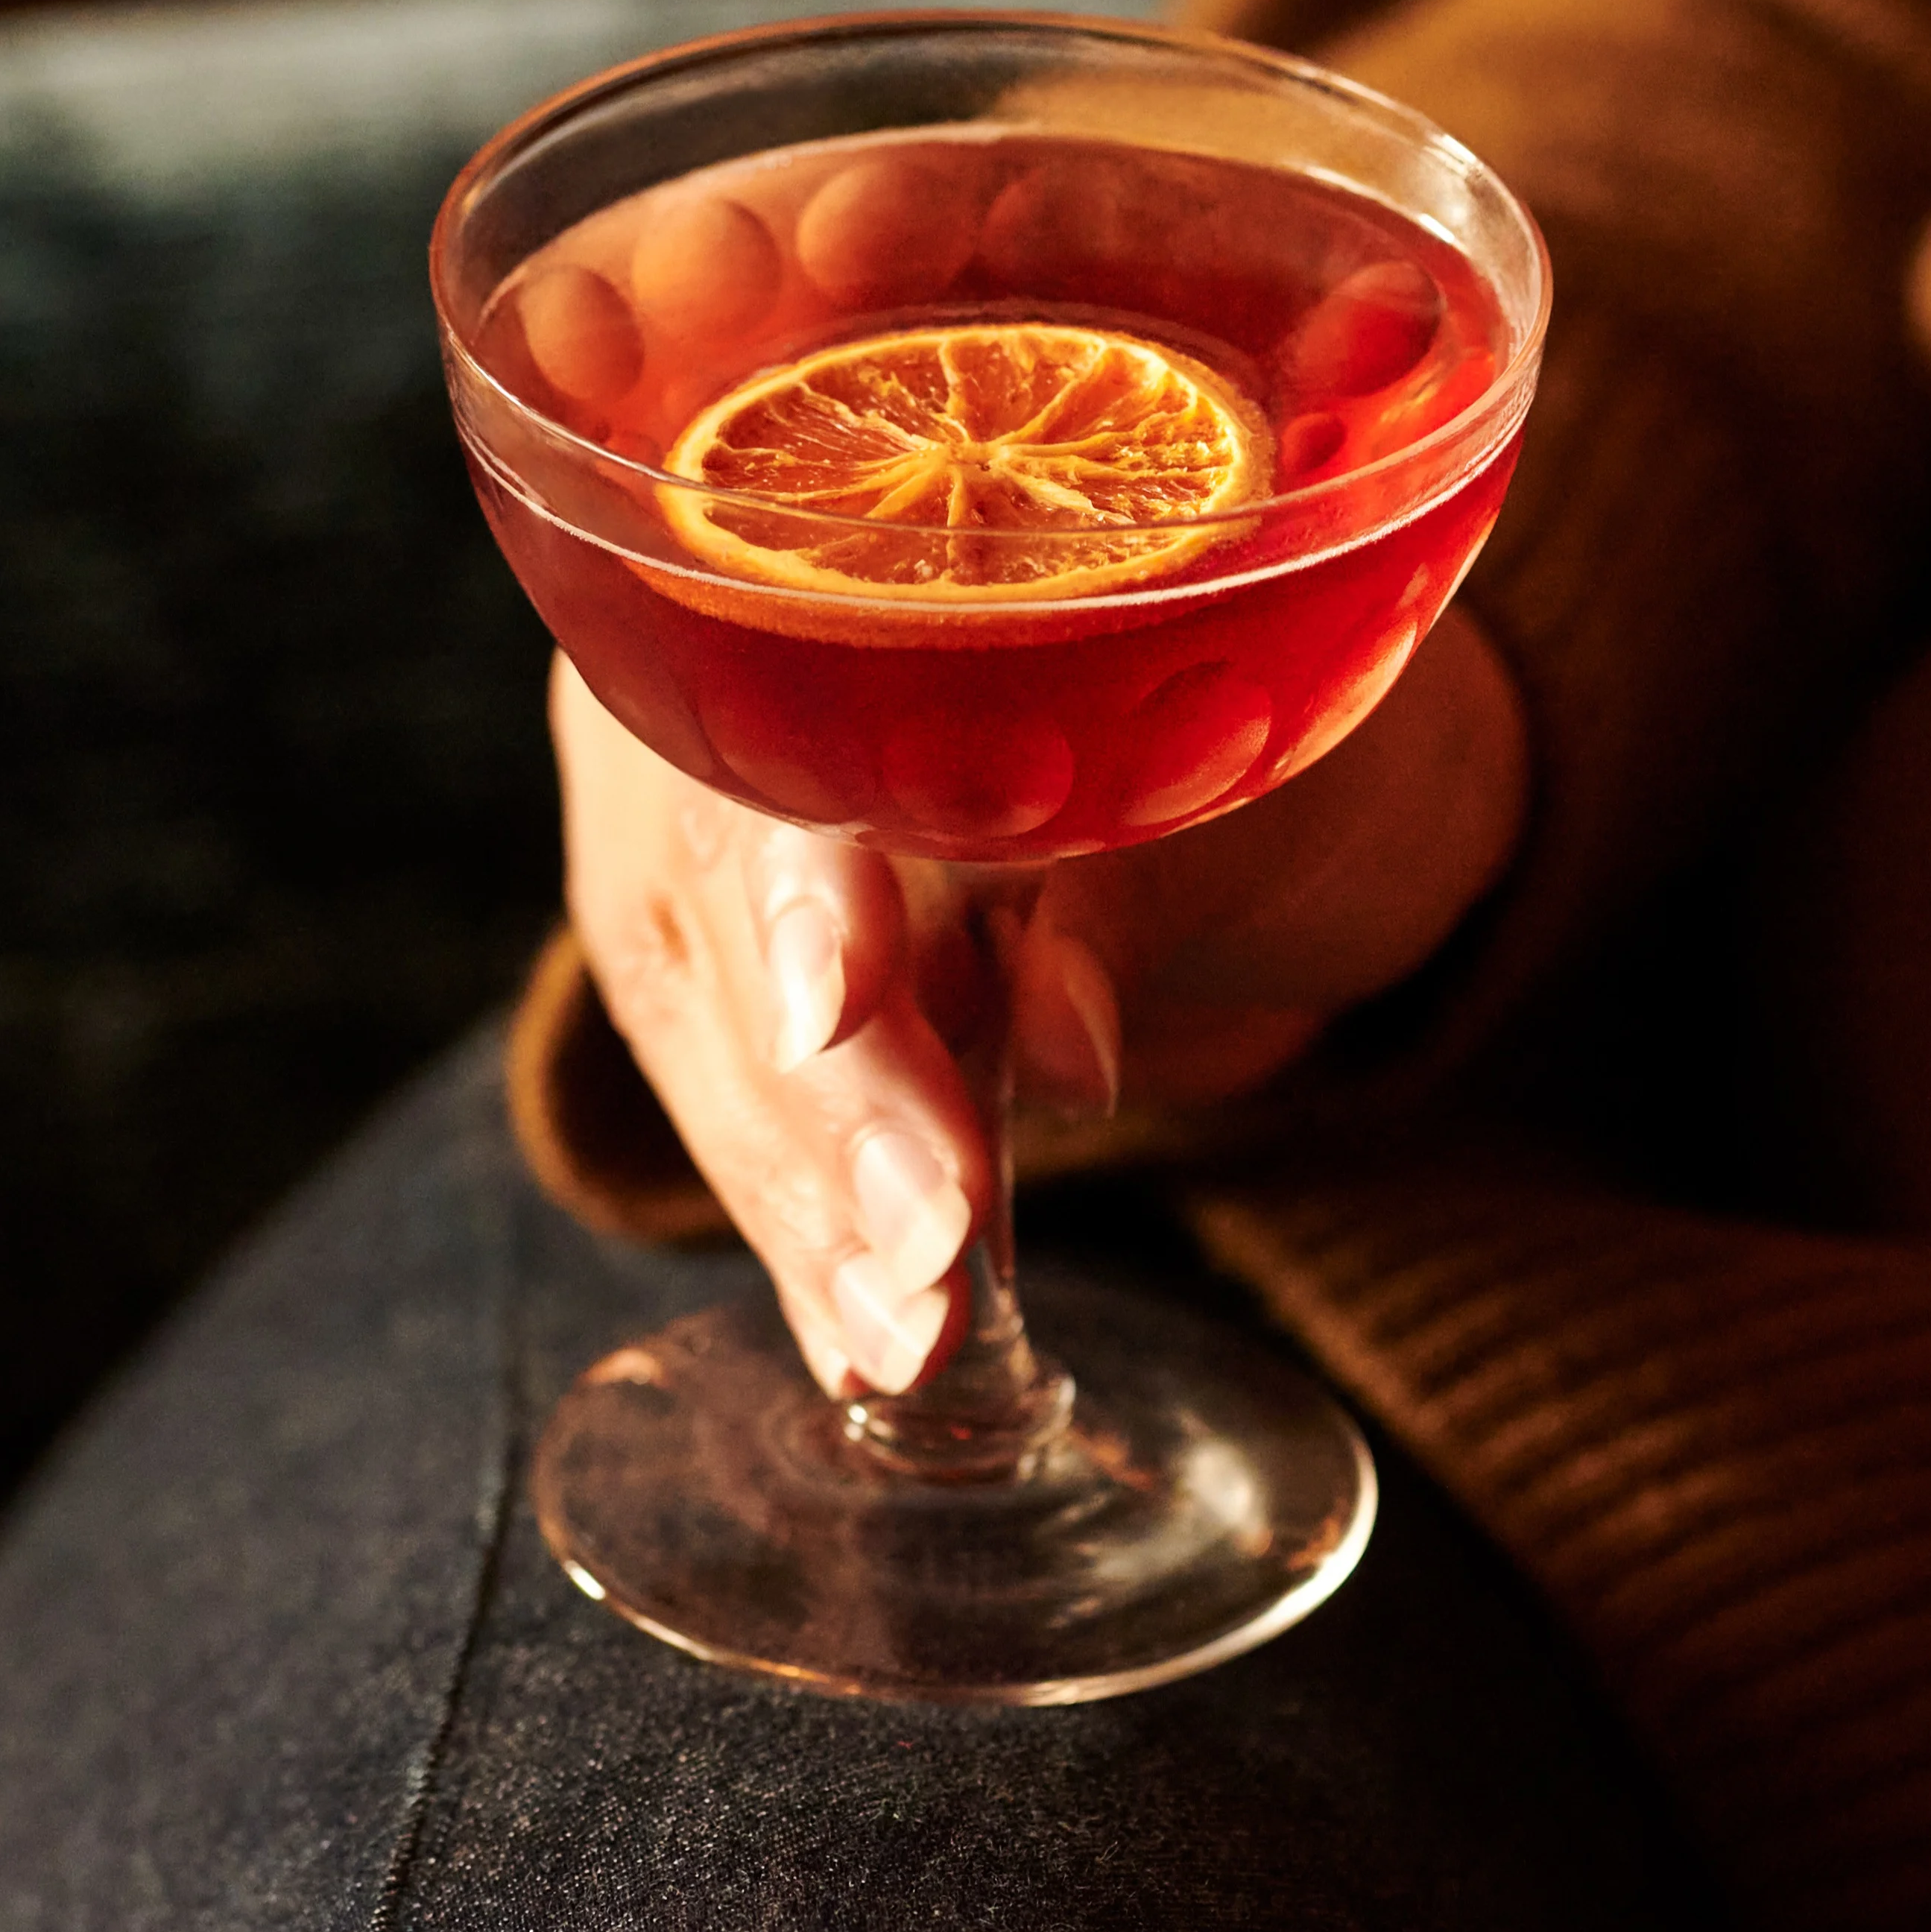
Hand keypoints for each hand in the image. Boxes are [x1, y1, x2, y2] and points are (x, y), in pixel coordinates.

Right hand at [548, 615, 1527, 1395]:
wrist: (1242, 724)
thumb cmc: (1231, 706)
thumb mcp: (1214, 769)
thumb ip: (1112, 893)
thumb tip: (1059, 1052)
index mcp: (806, 588)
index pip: (775, 760)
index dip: (806, 905)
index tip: (835, 1026)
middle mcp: (701, 711)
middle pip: (715, 934)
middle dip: (821, 1126)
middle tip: (923, 1276)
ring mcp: (689, 846)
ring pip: (712, 1051)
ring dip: (809, 1219)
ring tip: (905, 1344)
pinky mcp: (724, 976)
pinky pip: (744, 1115)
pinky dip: (809, 1236)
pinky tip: (855, 1340)